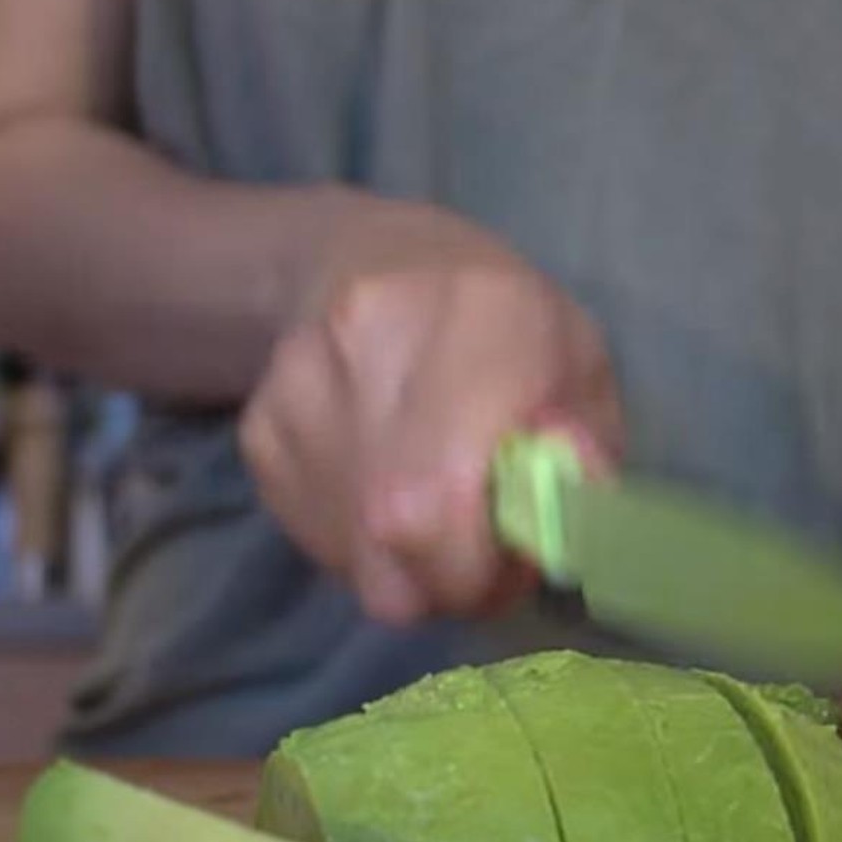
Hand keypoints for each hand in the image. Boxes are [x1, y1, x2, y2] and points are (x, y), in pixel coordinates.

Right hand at [240, 194, 623, 625]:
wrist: (377, 263)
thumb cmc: (507, 326)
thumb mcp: (578, 368)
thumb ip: (582, 451)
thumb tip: (550, 527)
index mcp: (478, 313)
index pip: (442, 499)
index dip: (476, 567)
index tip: (509, 561)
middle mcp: (368, 340)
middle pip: (390, 537)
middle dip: (447, 579)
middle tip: (481, 553)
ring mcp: (296, 388)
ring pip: (352, 555)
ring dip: (406, 562)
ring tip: (437, 500)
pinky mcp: (258, 433)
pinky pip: (319, 537)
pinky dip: (364, 538)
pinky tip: (387, 479)